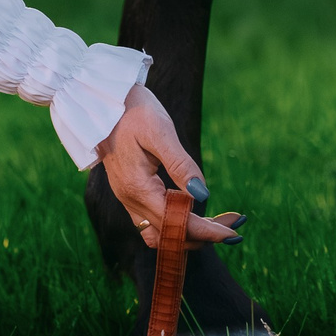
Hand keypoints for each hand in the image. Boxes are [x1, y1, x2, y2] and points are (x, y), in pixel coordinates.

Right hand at [98, 85, 243, 248]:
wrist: (102, 99)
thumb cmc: (133, 111)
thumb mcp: (160, 132)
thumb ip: (181, 166)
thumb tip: (203, 195)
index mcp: (138, 188)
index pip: (176, 223)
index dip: (206, 231)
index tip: (233, 233)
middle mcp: (129, 199)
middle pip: (170, 233)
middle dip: (203, 234)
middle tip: (234, 226)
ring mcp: (127, 198)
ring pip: (158, 234)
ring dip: (187, 235)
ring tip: (217, 225)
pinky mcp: (129, 192)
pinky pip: (151, 222)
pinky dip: (173, 226)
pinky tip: (192, 214)